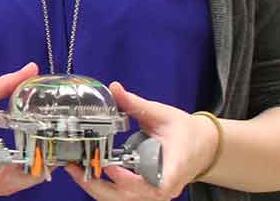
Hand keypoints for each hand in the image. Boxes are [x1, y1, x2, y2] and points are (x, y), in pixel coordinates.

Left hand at [65, 82, 220, 200]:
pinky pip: (123, 197)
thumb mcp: (161, 114)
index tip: (111, 168)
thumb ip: (135, 104)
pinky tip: (87, 174)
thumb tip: (114, 89)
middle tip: (77, 169)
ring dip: (97, 189)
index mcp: (174, 166)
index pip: (157, 184)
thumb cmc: (186, 133)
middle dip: (99, 186)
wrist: (203, 146)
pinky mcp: (146, 193)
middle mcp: (164, 186)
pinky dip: (104, 189)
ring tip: (76, 171)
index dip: (131, 181)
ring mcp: (155, 193)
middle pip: (131, 197)